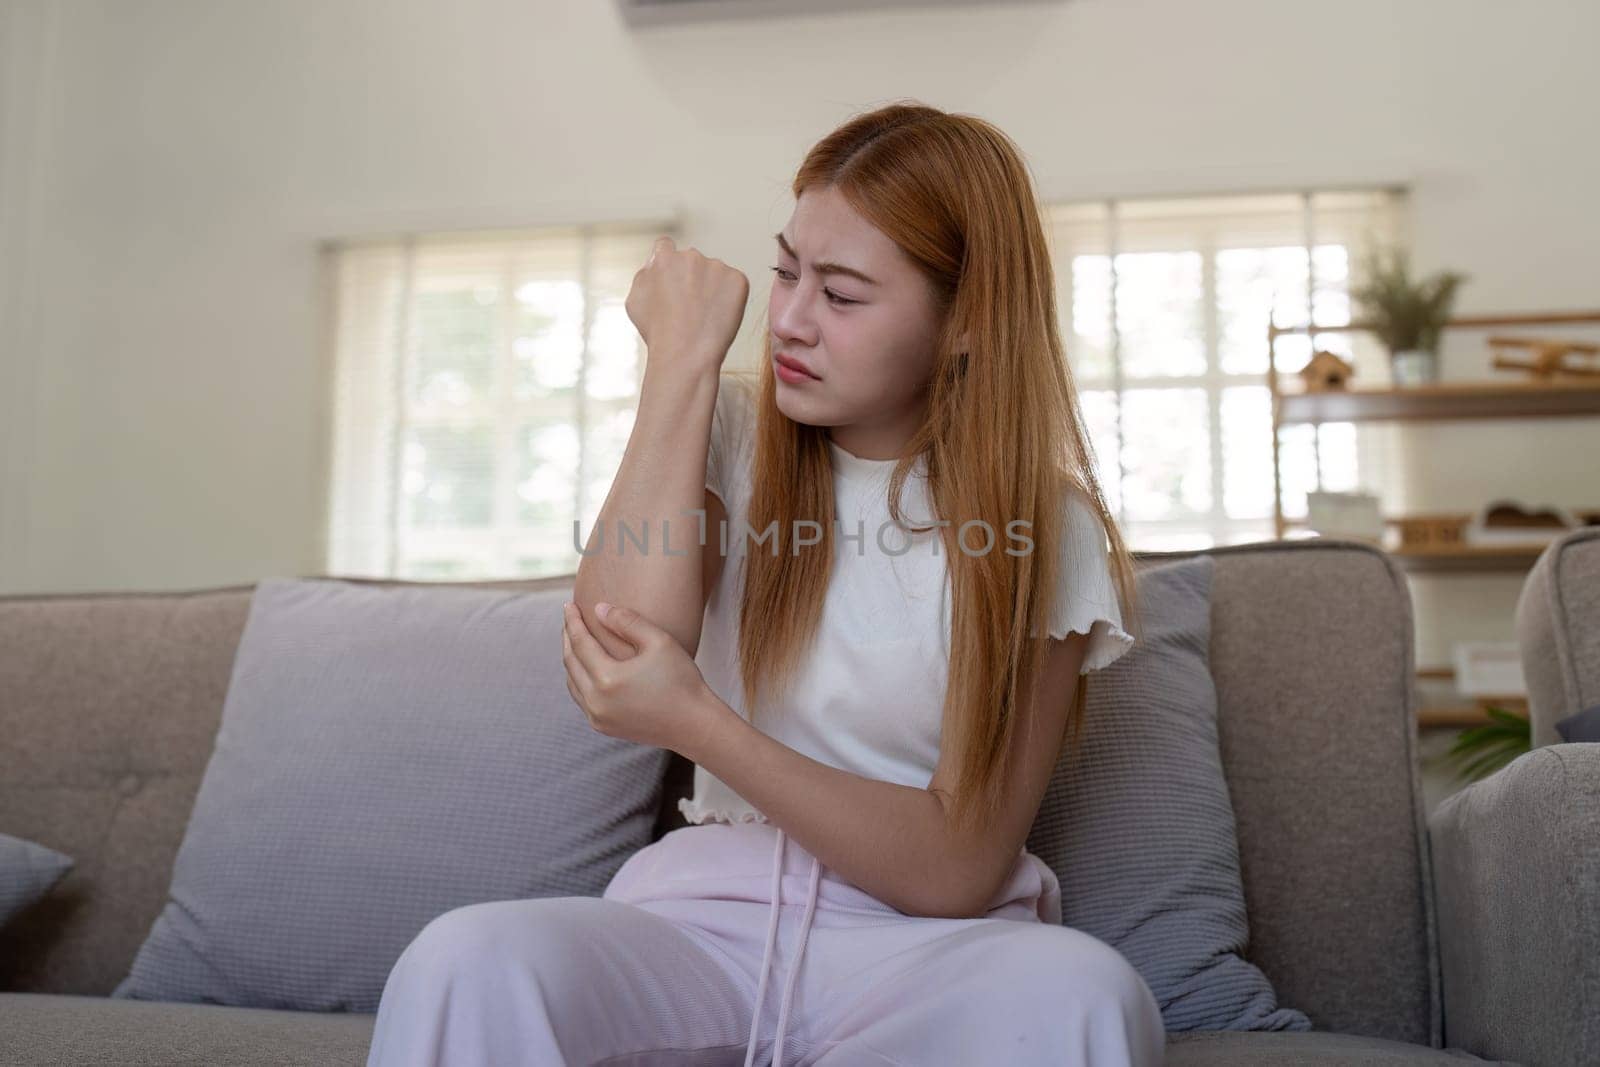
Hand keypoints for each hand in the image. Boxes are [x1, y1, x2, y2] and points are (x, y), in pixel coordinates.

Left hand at [561, 600, 720, 756]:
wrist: (694, 725)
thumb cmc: (682, 680)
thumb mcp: (659, 642)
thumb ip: (627, 621)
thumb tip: (599, 608)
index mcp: (608, 679)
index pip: (580, 643)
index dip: (573, 621)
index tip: (570, 604)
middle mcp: (596, 701)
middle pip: (571, 662)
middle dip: (568, 637)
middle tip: (570, 617)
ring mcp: (598, 718)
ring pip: (572, 682)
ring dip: (571, 658)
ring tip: (575, 639)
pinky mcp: (604, 727)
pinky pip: (581, 698)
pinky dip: (578, 679)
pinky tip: (586, 667)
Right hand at [625, 236, 747, 373]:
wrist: (686, 354)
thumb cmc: (658, 333)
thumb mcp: (634, 300)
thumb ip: (645, 274)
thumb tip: (655, 262)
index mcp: (664, 257)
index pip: (665, 247)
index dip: (669, 266)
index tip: (673, 282)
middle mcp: (691, 256)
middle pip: (692, 261)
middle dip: (691, 278)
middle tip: (689, 309)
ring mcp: (717, 267)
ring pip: (714, 273)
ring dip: (711, 288)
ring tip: (703, 318)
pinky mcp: (738, 280)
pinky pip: (733, 286)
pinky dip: (729, 299)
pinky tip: (718, 318)